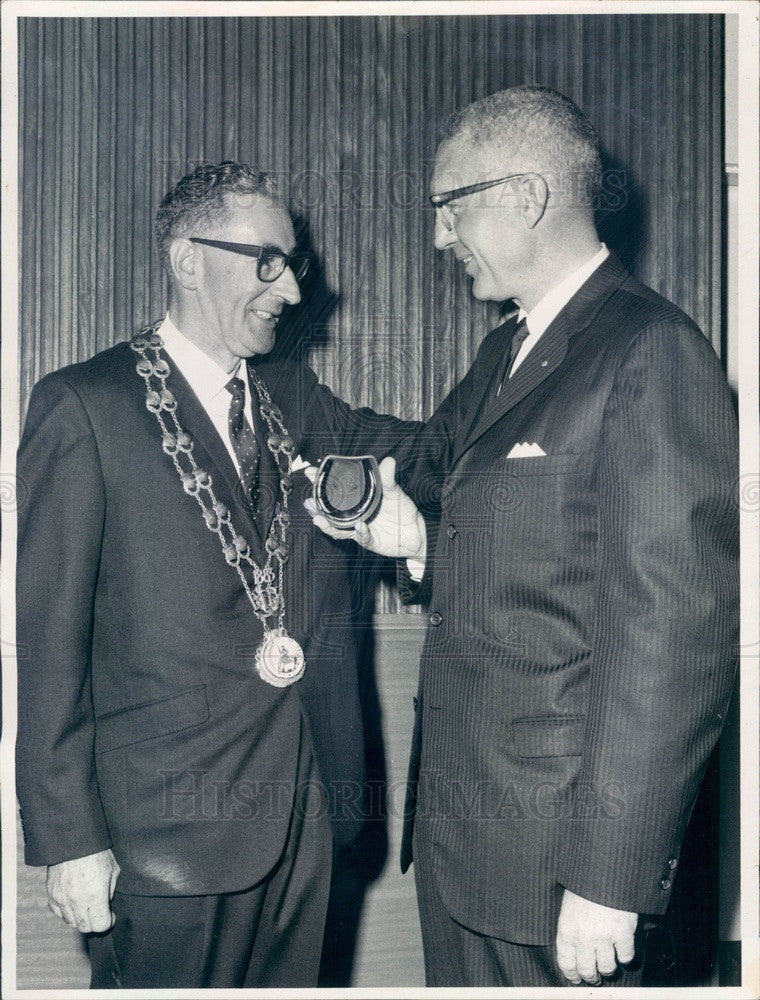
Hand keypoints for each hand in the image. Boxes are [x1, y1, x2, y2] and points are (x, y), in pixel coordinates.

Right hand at [46, 848, 119, 932]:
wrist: (73, 839)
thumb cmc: (97, 852)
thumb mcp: (113, 870)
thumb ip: (110, 891)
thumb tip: (105, 904)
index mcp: (95, 895)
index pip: (101, 925)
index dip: (108, 922)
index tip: (111, 916)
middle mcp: (77, 901)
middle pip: (85, 927)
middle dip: (95, 923)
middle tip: (99, 913)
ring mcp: (62, 899)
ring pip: (71, 922)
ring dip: (80, 918)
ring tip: (87, 907)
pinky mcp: (52, 894)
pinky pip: (58, 912)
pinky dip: (66, 912)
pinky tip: (73, 903)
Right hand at [304, 456, 425, 560]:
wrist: (416, 531)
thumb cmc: (401, 509)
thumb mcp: (394, 491)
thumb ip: (388, 478)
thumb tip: (389, 460)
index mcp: (356, 500)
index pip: (333, 491)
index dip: (320, 483)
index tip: (310, 473)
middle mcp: (353, 515)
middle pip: (329, 513)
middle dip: (316, 509)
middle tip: (309, 502)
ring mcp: (359, 529)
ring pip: (338, 529)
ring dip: (328, 525)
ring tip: (319, 519)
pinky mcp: (370, 541)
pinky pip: (363, 538)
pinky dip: (361, 532)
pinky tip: (359, 526)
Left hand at [555, 889, 636, 984]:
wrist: (603, 869)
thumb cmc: (585, 884)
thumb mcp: (569, 904)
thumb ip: (571, 926)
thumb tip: (574, 949)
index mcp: (566, 928)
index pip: (566, 962)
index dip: (572, 975)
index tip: (576, 979)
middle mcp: (583, 936)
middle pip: (587, 971)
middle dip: (592, 977)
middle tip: (596, 978)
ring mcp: (603, 936)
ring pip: (607, 968)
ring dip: (609, 969)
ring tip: (610, 965)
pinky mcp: (622, 934)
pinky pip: (626, 957)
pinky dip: (626, 956)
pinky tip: (623, 949)